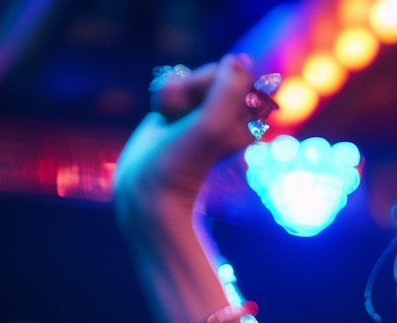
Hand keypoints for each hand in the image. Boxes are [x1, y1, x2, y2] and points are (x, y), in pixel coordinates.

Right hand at [115, 53, 265, 224]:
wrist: (150, 188)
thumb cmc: (183, 161)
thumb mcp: (211, 124)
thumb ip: (228, 90)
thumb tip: (239, 59)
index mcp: (246, 121)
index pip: (236, 73)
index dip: (215, 80)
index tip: (206, 107)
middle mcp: (228, 117)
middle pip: (212, 72)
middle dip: (191, 85)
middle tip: (183, 115)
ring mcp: (203, 114)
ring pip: (188, 76)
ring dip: (173, 92)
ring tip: (170, 120)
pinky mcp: (180, 113)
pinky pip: (171, 84)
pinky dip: (161, 97)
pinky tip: (161, 118)